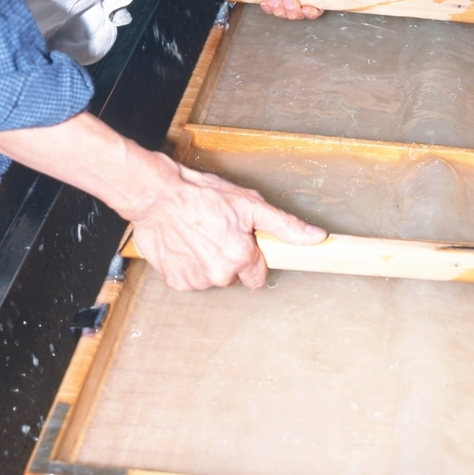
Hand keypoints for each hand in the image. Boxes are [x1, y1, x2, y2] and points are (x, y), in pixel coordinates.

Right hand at [0, 113, 326, 292]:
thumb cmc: (201, 194)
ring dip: (208, 262)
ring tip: (199, 236)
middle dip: (230, 259)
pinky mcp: (174, 280)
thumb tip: (315, 238)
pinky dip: (188, 265)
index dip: (251, 257)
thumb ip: (284, 226)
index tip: (242, 243)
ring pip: (212, 278)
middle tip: (218, 233)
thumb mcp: (249, 204)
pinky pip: (189, 279)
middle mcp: (219, 273)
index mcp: (241, 256)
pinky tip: (185, 244)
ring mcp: (196, 279)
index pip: (257, 276)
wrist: (157, 194)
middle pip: (234, 277)